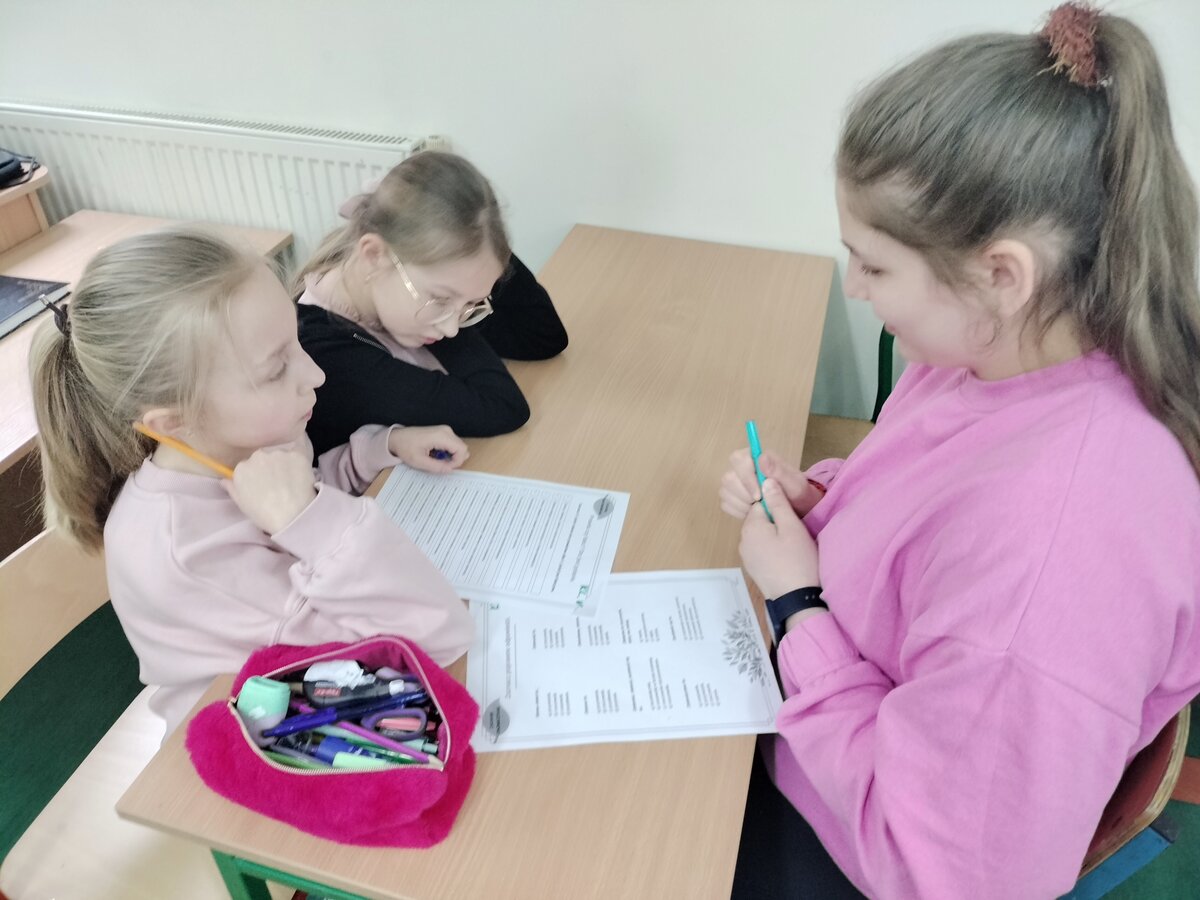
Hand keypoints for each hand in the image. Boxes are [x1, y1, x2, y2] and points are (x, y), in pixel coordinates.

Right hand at [225, 446, 317, 533]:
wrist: (291, 516)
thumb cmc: (264, 514)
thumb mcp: (242, 504)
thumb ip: (232, 488)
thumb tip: (224, 480)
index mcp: (242, 468)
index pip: (248, 465)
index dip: (256, 474)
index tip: (263, 483)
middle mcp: (258, 456)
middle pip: (263, 457)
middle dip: (269, 466)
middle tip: (278, 482)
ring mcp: (278, 454)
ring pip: (280, 455)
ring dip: (284, 463)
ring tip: (291, 481)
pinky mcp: (296, 454)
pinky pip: (298, 453)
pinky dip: (298, 463)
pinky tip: (301, 475)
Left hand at [389, 425, 468, 472]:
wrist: (398, 437)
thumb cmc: (406, 447)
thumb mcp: (420, 461)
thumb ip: (437, 467)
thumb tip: (450, 470)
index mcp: (441, 436)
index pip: (462, 450)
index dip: (456, 462)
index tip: (446, 467)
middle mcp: (446, 431)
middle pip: (463, 448)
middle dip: (455, 460)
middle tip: (442, 465)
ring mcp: (445, 430)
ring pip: (459, 447)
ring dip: (452, 456)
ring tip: (437, 459)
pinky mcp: (443, 432)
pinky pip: (453, 444)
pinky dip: (449, 452)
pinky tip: (437, 454)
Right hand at [719, 448, 821, 518]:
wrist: (796, 508)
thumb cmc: (797, 493)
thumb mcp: (795, 484)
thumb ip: (779, 471)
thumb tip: (762, 457)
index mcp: (756, 456)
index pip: (738, 459)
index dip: (746, 479)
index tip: (758, 496)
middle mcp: (742, 467)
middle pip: (729, 478)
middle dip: (744, 495)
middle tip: (761, 504)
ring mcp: (734, 482)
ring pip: (725, 492)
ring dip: (742, 504)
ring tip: (760, 508)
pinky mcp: (731, 496)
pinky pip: (726, 504)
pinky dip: (739, 512)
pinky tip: (753, 512)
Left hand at [739, 479, 820, 598]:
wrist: (797, 600)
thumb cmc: (798, 560)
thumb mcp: (792, 527)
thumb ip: (778, 502)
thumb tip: (766, 480)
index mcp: (750, 527)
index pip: (760, 502)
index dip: (777, 505)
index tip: (792, 515)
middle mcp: (743, 540)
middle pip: (759, 519)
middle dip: (776, 520)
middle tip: (796, 532)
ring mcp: (747, 557)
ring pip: (761, 535)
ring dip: (775, 535)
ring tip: (793, 546)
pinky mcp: (754, 569)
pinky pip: (762, 550)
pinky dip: (773, 549)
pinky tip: (787, 557)